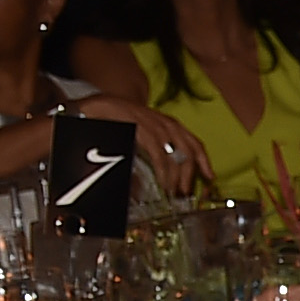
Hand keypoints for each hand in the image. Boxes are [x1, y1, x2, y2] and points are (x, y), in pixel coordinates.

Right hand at [72, 96, 209, 195]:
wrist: (89, 108)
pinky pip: (160, 153)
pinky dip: (164, 170)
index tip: (210, 177)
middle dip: (190, 174)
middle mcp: (163, 121)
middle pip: (189, 149)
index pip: (193, 142)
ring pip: (177, 153)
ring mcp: (153, 123)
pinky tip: (164, 182)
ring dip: (177, 176)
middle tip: (185, 191)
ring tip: (173, 191)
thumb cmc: (113, 125)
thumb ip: (154, 154)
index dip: (204, 161)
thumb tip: (166, 179)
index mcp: (166, 123)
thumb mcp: (140, 138)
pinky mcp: (141, 128)